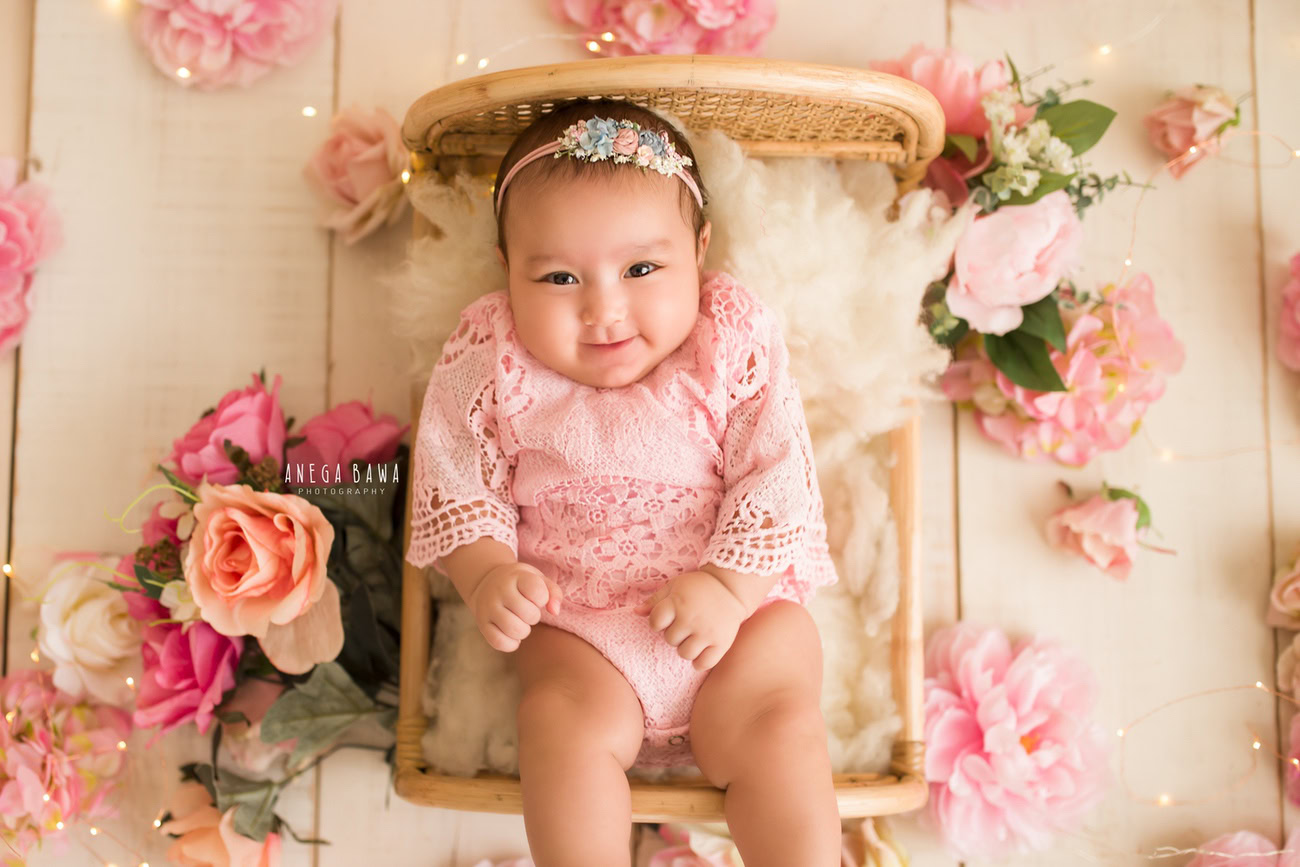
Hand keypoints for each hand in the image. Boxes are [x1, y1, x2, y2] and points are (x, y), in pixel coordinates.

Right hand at [466, 562, 563, 652]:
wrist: (486, 583)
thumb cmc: (519, 584)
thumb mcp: (537, 579)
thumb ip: (553, 592)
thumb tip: (555, 611)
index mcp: (516, 576)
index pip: (538, 592)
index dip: (542, 599)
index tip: (536, 597)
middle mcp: (499, 591)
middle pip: (529, 614)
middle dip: (534, 617)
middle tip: (528, 612)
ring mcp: (488, 608)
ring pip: (514, 630)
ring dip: (524, 631)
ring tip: (521, 624)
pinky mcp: (482, 624)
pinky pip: (499, 642)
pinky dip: (511, 644)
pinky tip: (512, 636)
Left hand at [633, 570, 747, 670]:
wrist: (731, 588)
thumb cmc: (698, 587)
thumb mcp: (674, 586)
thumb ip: (654, 601)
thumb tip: (635, 612)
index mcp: (677, 603)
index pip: (655, 623)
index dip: (658, 621)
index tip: (668, 617)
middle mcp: (691, 619)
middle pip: (670, 640)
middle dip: (675, 633)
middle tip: (686, 623)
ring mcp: (707, 632)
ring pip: (685, 654)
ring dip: (686, 647)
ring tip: (694, 636)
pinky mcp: (722, 643)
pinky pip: (703, 664)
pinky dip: (700, 661)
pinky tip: (702, 650)